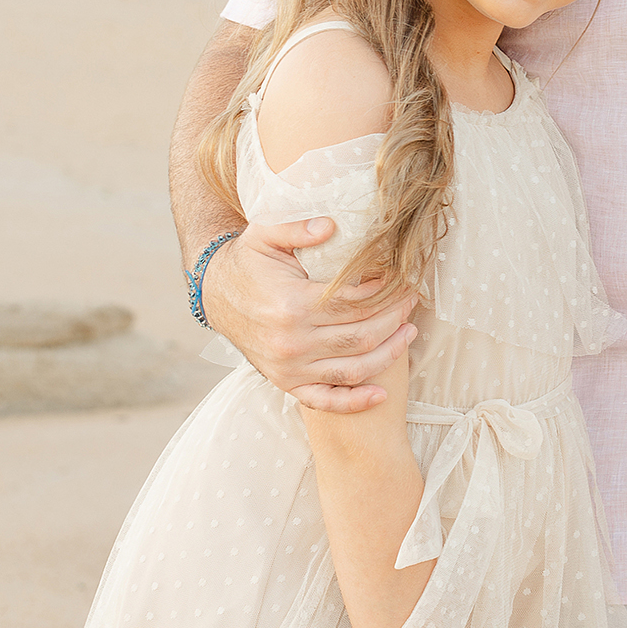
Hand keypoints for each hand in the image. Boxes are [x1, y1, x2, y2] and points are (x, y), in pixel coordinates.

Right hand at [203, 218, 416, 410]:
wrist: (214, 293)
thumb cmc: (247, 262)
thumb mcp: (265, 235)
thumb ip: (298, 228)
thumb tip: (331, 226)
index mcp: (292, 304)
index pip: (355, 302)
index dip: (385, 292)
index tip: (402, 279)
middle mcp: (292, 342)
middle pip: (361, 336)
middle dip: (394, 318)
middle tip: (413, 301)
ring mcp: (289, 367)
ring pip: (353, 368)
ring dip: (388, 353)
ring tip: (409, 333)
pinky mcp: (285, 382)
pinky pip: (324, 400)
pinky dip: (354, 402)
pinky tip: (380, 394)